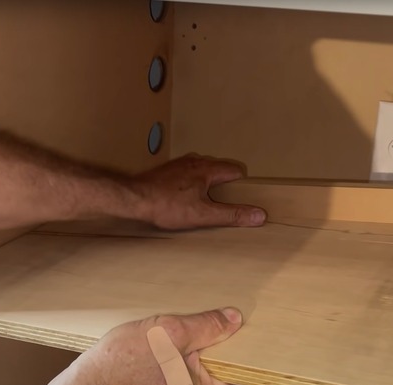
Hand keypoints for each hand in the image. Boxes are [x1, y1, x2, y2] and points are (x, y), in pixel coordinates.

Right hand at [75, 308, 244, 384]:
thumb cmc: (121, 365)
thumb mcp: (168, 333)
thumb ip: (207, 325)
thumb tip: (234, 320)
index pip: (238, 366)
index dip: (231, 340)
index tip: (223, 322)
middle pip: (218, 370)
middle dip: (206, 346)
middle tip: (189, 326)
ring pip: (199, 374)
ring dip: (189, 353)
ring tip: (170, 339)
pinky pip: (183, 382)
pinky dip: (176, 365)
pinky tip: (160, 352)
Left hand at [132, 154, 266, 229]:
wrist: (134, 199)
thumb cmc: (167, 206)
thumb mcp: (204, 214)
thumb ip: (232, 214)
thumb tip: (259, 215)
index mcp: (207, 169)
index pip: (234, 171)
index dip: (241, 185)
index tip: (241, 197)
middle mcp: (194, 161)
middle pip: (218, 169)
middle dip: (224, 185)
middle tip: (223, 203)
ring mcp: (179, 164)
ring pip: (202, 171)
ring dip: (206, 184)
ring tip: (204, 202)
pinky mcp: (166, 171)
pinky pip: (186, 174)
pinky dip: (191, 185)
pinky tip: (184, 199)